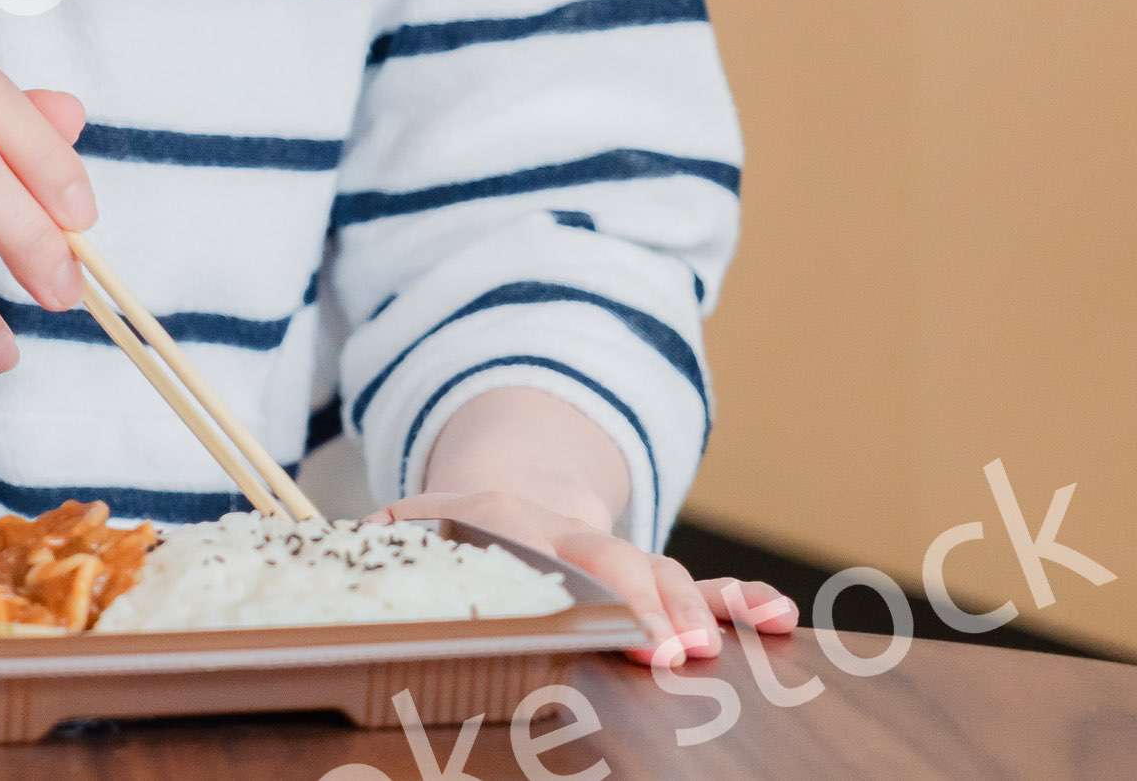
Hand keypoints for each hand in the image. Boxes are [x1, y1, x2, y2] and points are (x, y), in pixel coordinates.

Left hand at [374, 484, 799, 669]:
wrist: (505, 485)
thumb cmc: (457, 533)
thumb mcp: (412, 530)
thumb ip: (388, 543)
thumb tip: (359, 543)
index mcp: (509, 526)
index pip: (549, 560)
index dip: (585, 596)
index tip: (616, 632)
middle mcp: (572, 536)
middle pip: (619, 565)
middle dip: (652, 606)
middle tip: (678, 651)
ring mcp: (617, 554)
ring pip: (667, 571)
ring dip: (707, 602)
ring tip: (755, 628)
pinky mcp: (651, 578)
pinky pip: (699, 583)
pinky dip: (737, 598)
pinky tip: (777, 617)